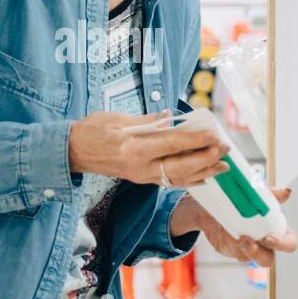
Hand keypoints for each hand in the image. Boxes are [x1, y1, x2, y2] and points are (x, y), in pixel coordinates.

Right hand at [67, 110, 228, 185]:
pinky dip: (189, 179)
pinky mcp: (141, 179)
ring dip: (203, 171)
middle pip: (181, 166)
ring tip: (223, 166)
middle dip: (206, 158)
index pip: (172, 145)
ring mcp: (141, 176)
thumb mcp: (117, 118)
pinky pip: (169, 181)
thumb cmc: (92, 131)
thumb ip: (147, 120)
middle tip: (224, 149)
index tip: (213, 135)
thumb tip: (169, 117)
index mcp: (134, 149)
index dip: (195, 141)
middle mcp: (140, 167)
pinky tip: (203, 176)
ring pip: (178, 177)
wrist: (73, 152)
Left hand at [170, 188, 296, 265]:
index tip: (269, 237)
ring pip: (248, 258)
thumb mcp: (257, 193)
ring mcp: (246, 248)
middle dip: (259, 254)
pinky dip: (229, 243)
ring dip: (243, 250)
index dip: (283, 244)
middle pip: (268, 259)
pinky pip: (232, 251)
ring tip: (238, 238)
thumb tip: (286, 192)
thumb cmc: (243, 198)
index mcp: (276, 229)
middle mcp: (262, 242)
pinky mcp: (231, 248)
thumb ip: (272, 195)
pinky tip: (225, 231)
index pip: (289, 242)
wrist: (218, 201)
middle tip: (250, 242)